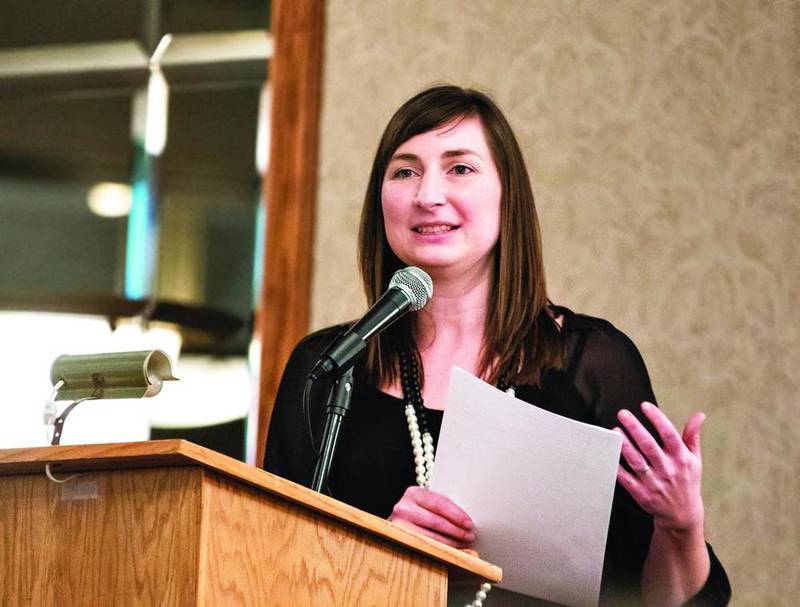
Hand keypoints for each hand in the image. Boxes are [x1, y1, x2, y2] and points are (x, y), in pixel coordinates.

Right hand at [389, 486, 475, 547]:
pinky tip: (452, 550)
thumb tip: (466, 522)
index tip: (470, 523)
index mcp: (413, 493)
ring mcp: (399, 526)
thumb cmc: (415, 514)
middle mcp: (403, 508)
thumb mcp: (426, 504)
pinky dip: (441, 549)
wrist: (392, 526)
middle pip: (436, 521)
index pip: (439, 504)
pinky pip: (425, 546)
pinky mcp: (399, 541)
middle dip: (457, 530)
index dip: (457, 515)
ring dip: (451, 542)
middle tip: (470, 535)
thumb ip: (442, 508)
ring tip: (464, 543)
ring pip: (431, 537)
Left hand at [615, 402, 705, 532]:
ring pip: (636, 461)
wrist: (682, 515)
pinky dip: (617, 467)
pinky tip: (609, 453)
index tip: (645, 405)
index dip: (657, 418)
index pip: (669, 434)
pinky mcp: (642, 494)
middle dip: (635, 428)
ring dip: (624, 445)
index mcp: (682, 459)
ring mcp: (654, 483)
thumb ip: (692, 437)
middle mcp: (668, 470)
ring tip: (614, 430)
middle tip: (622, 414)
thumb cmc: (687, 481)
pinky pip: (626, 479)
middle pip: (649, 445)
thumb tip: (699, 415)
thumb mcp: (694, 460)